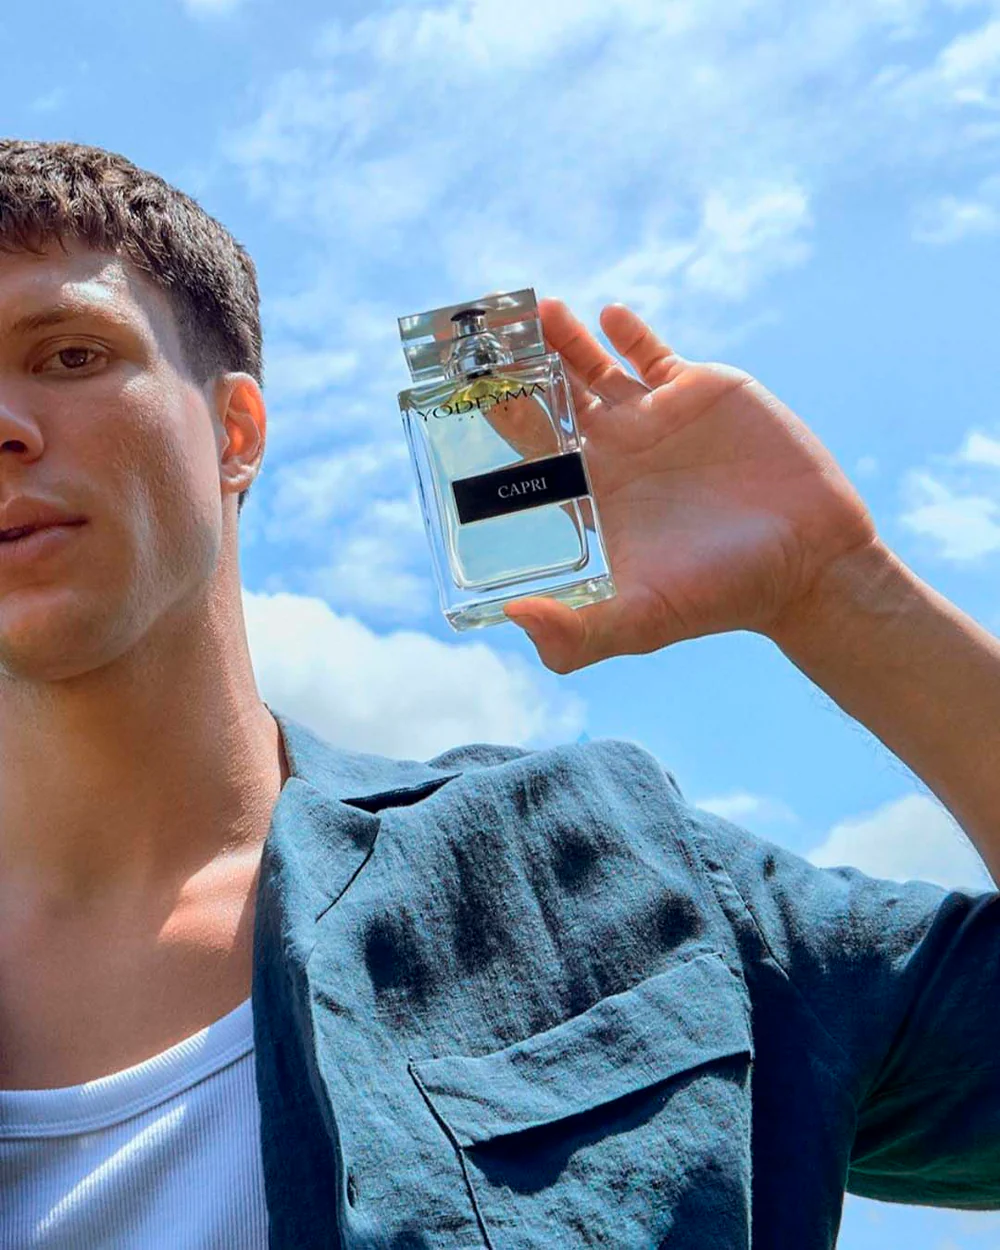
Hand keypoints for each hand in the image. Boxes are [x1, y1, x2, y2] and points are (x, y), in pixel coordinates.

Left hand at [499, 299, 878, 673]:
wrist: (810, 562)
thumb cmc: (724, 597)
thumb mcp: (642, 622)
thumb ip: (579, 634)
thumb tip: (514, 618)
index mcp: (593, 496)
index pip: (532, 451)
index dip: (502, 423)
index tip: (467, 395)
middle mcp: (617, 453)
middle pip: (554, 400)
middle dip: (522, 370)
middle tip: (488, 337)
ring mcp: (657, 419)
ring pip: (595, 367)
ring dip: (564, 341)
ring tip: (538, 311)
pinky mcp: (702, 393)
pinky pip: (653, 353)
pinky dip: (629, 332)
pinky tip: (604, 314)